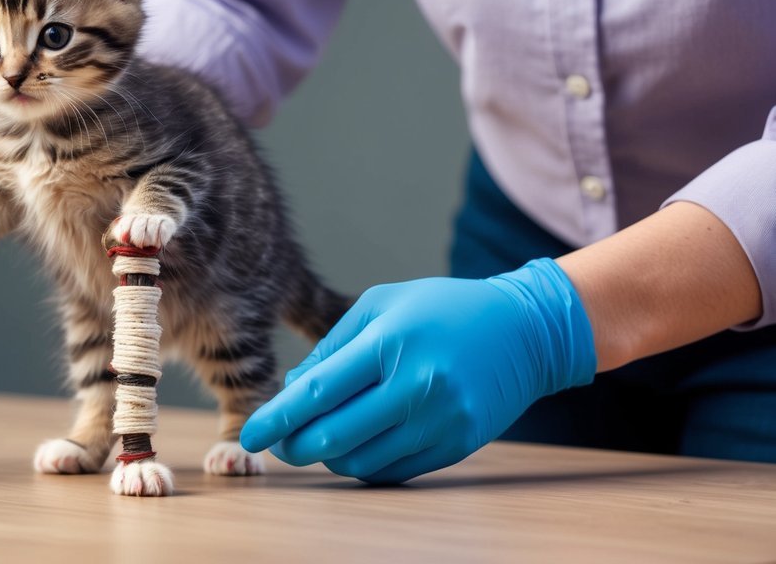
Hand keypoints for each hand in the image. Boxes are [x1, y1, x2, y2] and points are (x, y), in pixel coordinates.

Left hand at [240, 258, 595, 483]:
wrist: (526, 331)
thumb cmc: (443, 309)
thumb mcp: (382, 305)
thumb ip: (333, 347)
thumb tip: (293, 390)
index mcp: (392, 342)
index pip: (319, 392)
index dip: (277, 418)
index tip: (250, 434)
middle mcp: (417, 385)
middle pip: (333, 436)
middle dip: (294, 445)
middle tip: (278, 442)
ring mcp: (440, 420)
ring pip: (359, 460)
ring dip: (326, 457)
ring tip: (317, 439)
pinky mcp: (457, 445)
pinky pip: (392, 469)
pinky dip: (362, 462)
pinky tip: (354, 445)